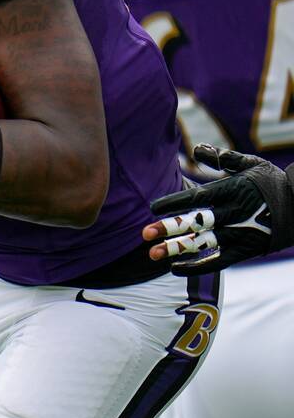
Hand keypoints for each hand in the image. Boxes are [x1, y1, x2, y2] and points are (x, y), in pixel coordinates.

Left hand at [143, 144, 292, 274]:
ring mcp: (241, 234)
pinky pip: (220, 261)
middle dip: (170, 228)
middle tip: (144, 234)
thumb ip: (223, 158)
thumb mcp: (251, 164)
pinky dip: (198, 266)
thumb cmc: (273, 182)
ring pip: (205, 243)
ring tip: (152, 255)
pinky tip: (175, 268)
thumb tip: (197, 149)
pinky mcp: (248, 250)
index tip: (153, 207)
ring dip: (178, 249)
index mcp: (233, 191)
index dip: (175, 202)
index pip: (198, 198)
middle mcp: (235, 213)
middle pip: (197, 222)